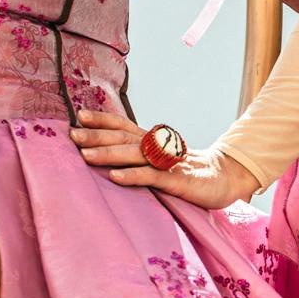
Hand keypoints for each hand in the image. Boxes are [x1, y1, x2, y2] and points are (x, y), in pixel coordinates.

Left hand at [68, 108, 259, 209]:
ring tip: (85, 155)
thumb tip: (109, 152)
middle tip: (72, 134)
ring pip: (135, 155)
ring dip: (108, 154)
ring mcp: (167, 163)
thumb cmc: (188, 170)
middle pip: (124, 138)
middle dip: (97, 135)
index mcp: (153, 140)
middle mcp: (158, 147)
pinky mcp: (177, 181)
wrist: (225, 178)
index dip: (103, 120)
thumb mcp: (162, 159)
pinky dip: (133, 176)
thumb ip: (140, 154)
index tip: (79, 115)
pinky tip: (114, 177)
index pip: (124, 126)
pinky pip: (152, 177)